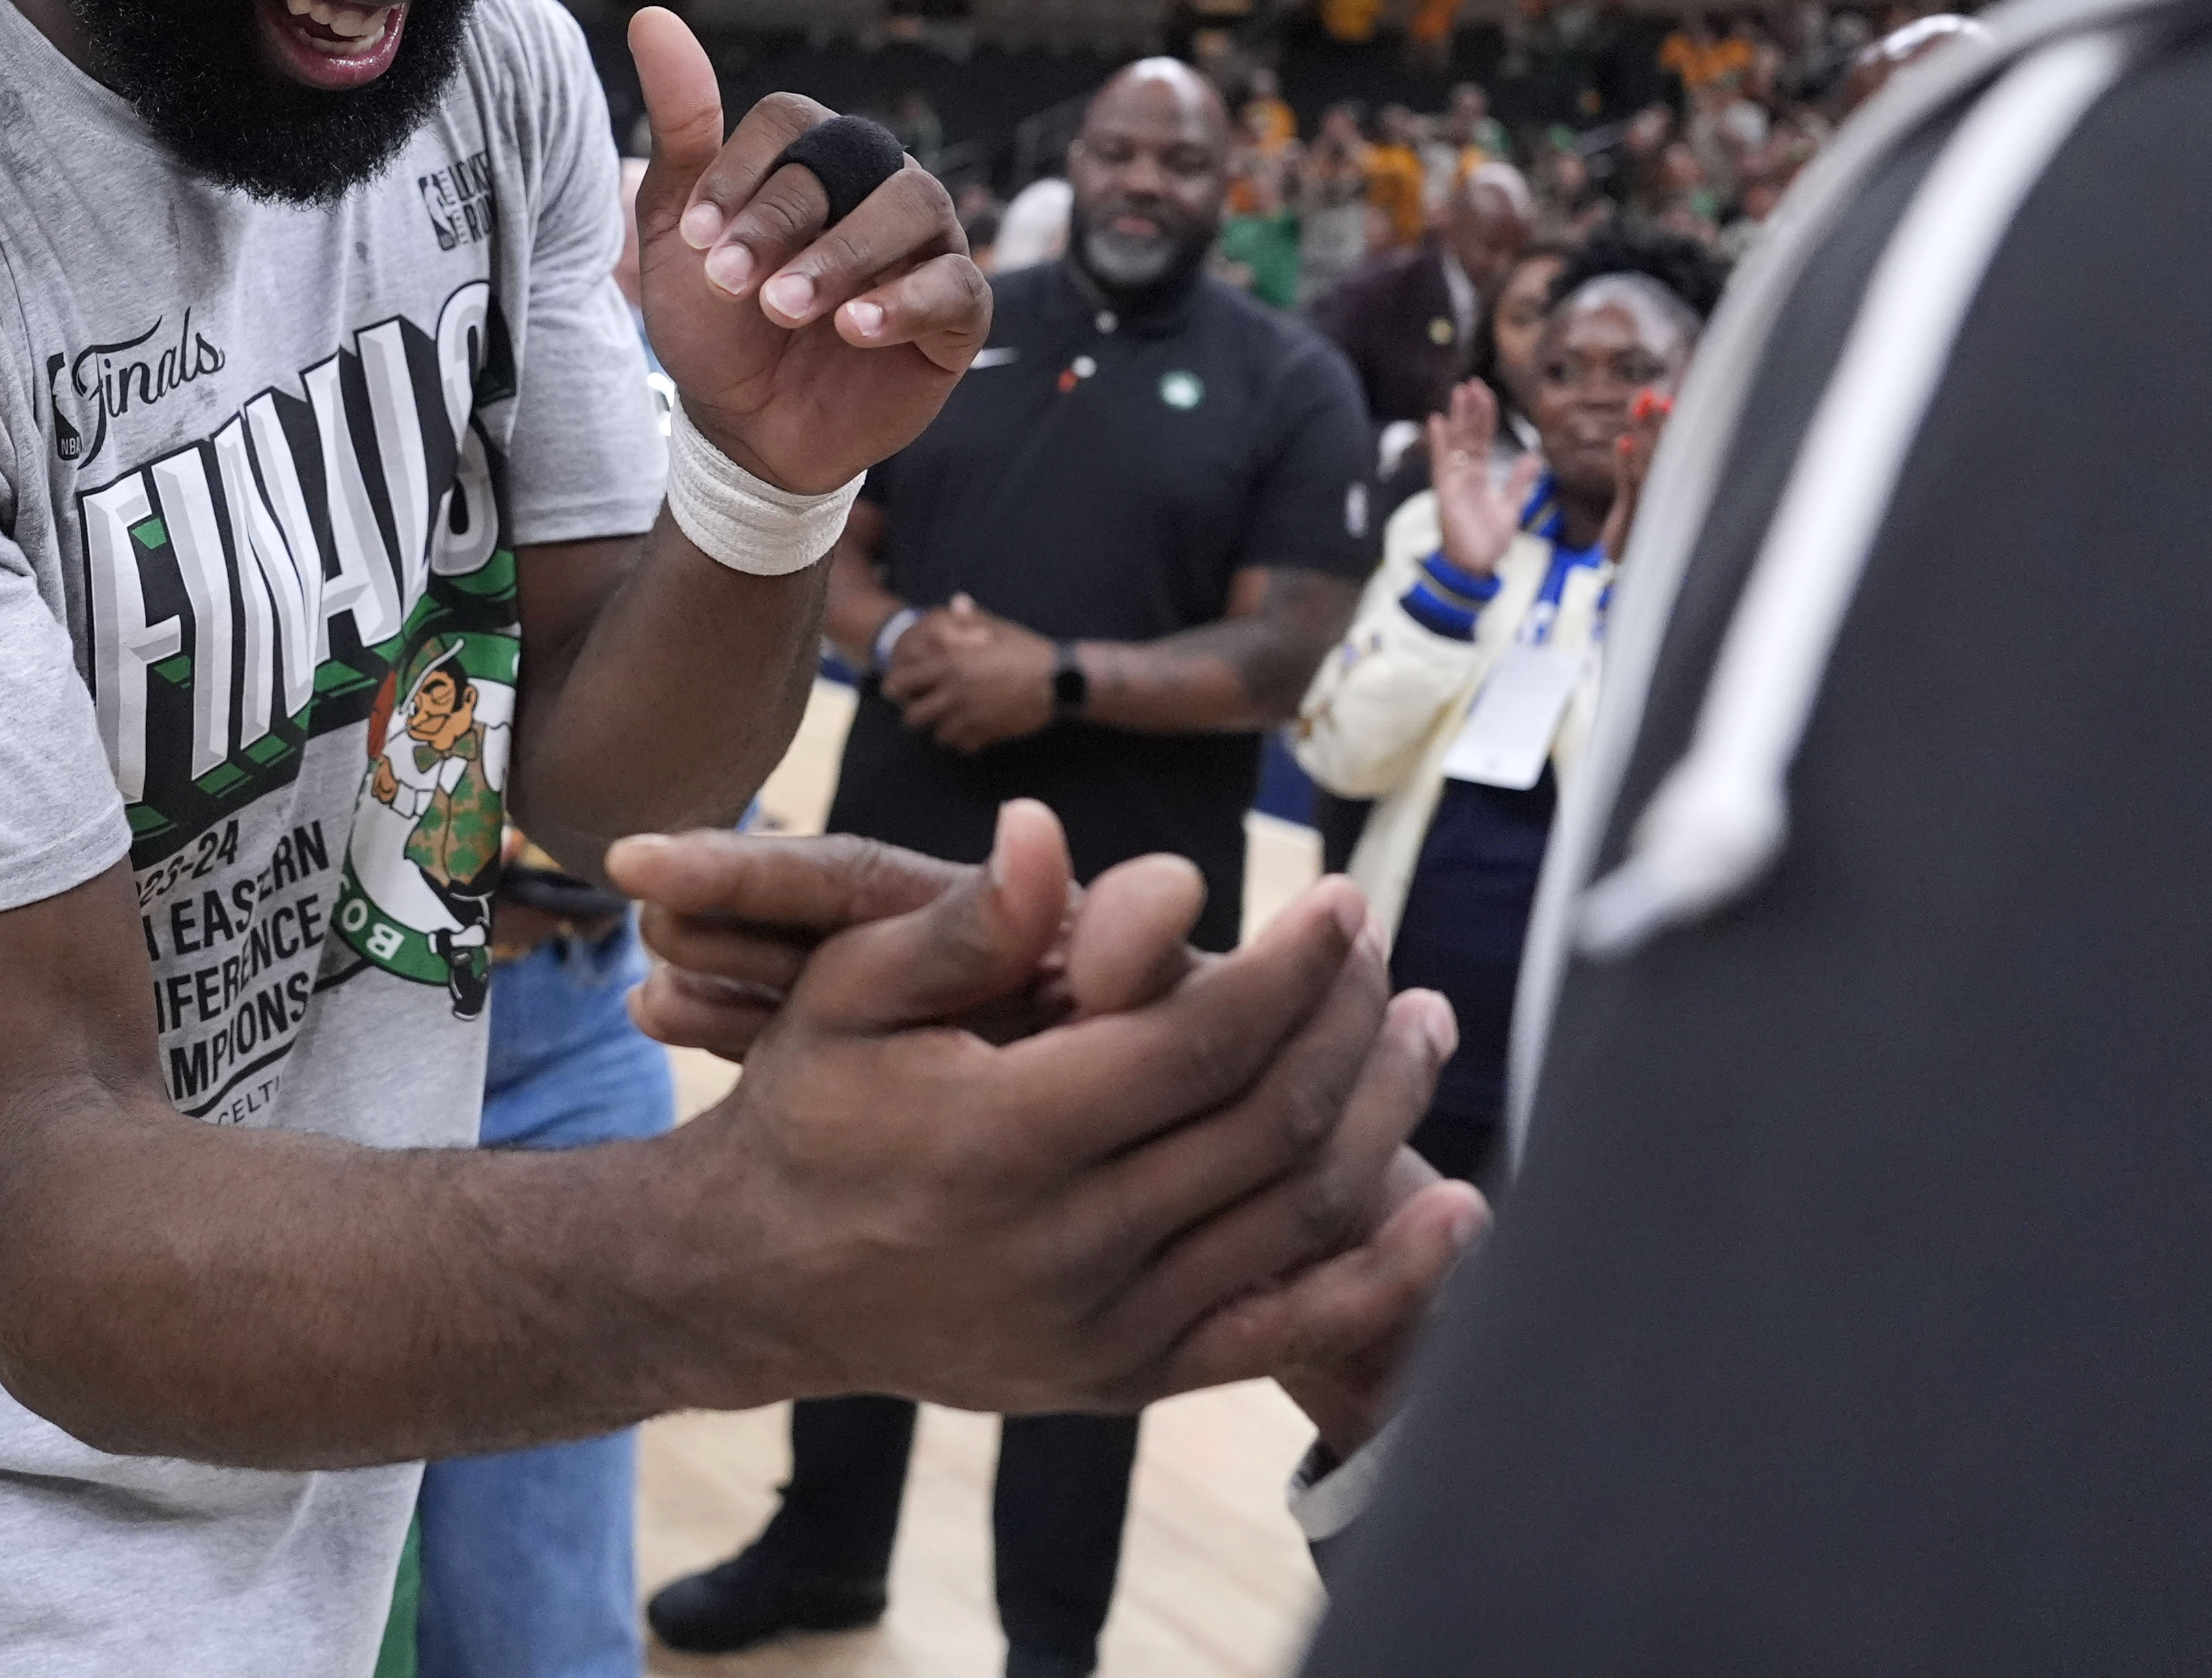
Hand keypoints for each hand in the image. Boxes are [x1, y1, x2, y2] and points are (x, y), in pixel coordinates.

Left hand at [630, 8, 987, 495]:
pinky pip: (955, 285)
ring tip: (786, 308)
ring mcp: (926, 243)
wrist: (745, 425)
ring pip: (911, 207)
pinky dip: (904, 301)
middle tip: (729, 282)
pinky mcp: (958, 311)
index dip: (743, 172)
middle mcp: (877, 184)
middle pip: (852, 159)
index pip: (793, 123)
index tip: (693, 240)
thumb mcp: (677, 231)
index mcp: (813, 156)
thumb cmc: (714, 321)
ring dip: (841, 256)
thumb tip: (652, 18)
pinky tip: (853, 330)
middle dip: (781, 220)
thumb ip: (681, 130)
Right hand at [640, 803, 1475, 1415]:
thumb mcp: (848, 993)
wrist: (754, 1280)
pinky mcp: (1125, 1380)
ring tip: (1422, 1026)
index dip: (1287, 968)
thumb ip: (963, 925)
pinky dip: (1387, 1282)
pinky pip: (1284, 1332)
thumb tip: (1048, 831)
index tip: (1339, 899)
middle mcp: (1066, 1248)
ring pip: (1294, 1215)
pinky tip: (1457, 1212)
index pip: (1198, 1043)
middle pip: (1269, 1123)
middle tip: (1381, 946)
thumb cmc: (808, 1110)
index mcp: (1002, 1141)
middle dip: (1348, 1022)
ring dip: (1381, 1115)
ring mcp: (1104, 1329)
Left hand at [882, 593, 1059, 752]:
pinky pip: (962, 747)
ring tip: (946, 723)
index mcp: (951, 665)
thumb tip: (956, 602)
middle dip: (914, 715)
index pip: (904, 682)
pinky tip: (969, 733)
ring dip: (939, 731)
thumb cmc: (1027, 650)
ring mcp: (970, 717)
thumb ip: (970, 619)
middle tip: (922, 711)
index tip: (897, 690)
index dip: (896, 687)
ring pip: (937, 736)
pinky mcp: (987, 735)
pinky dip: (962, 743)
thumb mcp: (998, 628)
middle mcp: (955, 694)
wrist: (1059, 680)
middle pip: (913, 717)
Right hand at [1423, 380, 1516, 576]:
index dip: (1484, 416)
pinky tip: (1437, 420)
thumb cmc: (1487, 541)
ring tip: (1460, 391)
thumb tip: (1535, 456)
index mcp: (1478, 476)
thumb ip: (1520, 481)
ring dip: (1459, 417)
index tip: (1485, 393)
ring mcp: (1453, 482)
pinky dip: (1439, 442)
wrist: (1475, 568)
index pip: (1482, 439)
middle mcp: (1463, 475)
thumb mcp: (1511, 507)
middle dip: (1470, 409)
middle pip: (1468, 435)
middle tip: (1472, 382)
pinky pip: (1441, 463)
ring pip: (1457, 443)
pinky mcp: (1446, 493)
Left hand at [1600, 385, 1667, 560]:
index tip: (1665, 402)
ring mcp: (1651, 507)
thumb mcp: (1642, 502)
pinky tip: (1622, 441)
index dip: (1668, 426)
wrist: (1632, 574)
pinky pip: (1630, 486)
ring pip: (1649, 462)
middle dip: (1657, 422)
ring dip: (1644, 432)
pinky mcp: (1632, 518)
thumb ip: (1641, 470)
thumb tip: (1638, 432)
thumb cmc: (1637, 535)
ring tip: (1639, 405)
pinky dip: (1625, 463)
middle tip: (1650, 395)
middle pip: (1664, 452)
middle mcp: (1667, 497)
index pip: (1672, 452)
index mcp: (1672, 491)